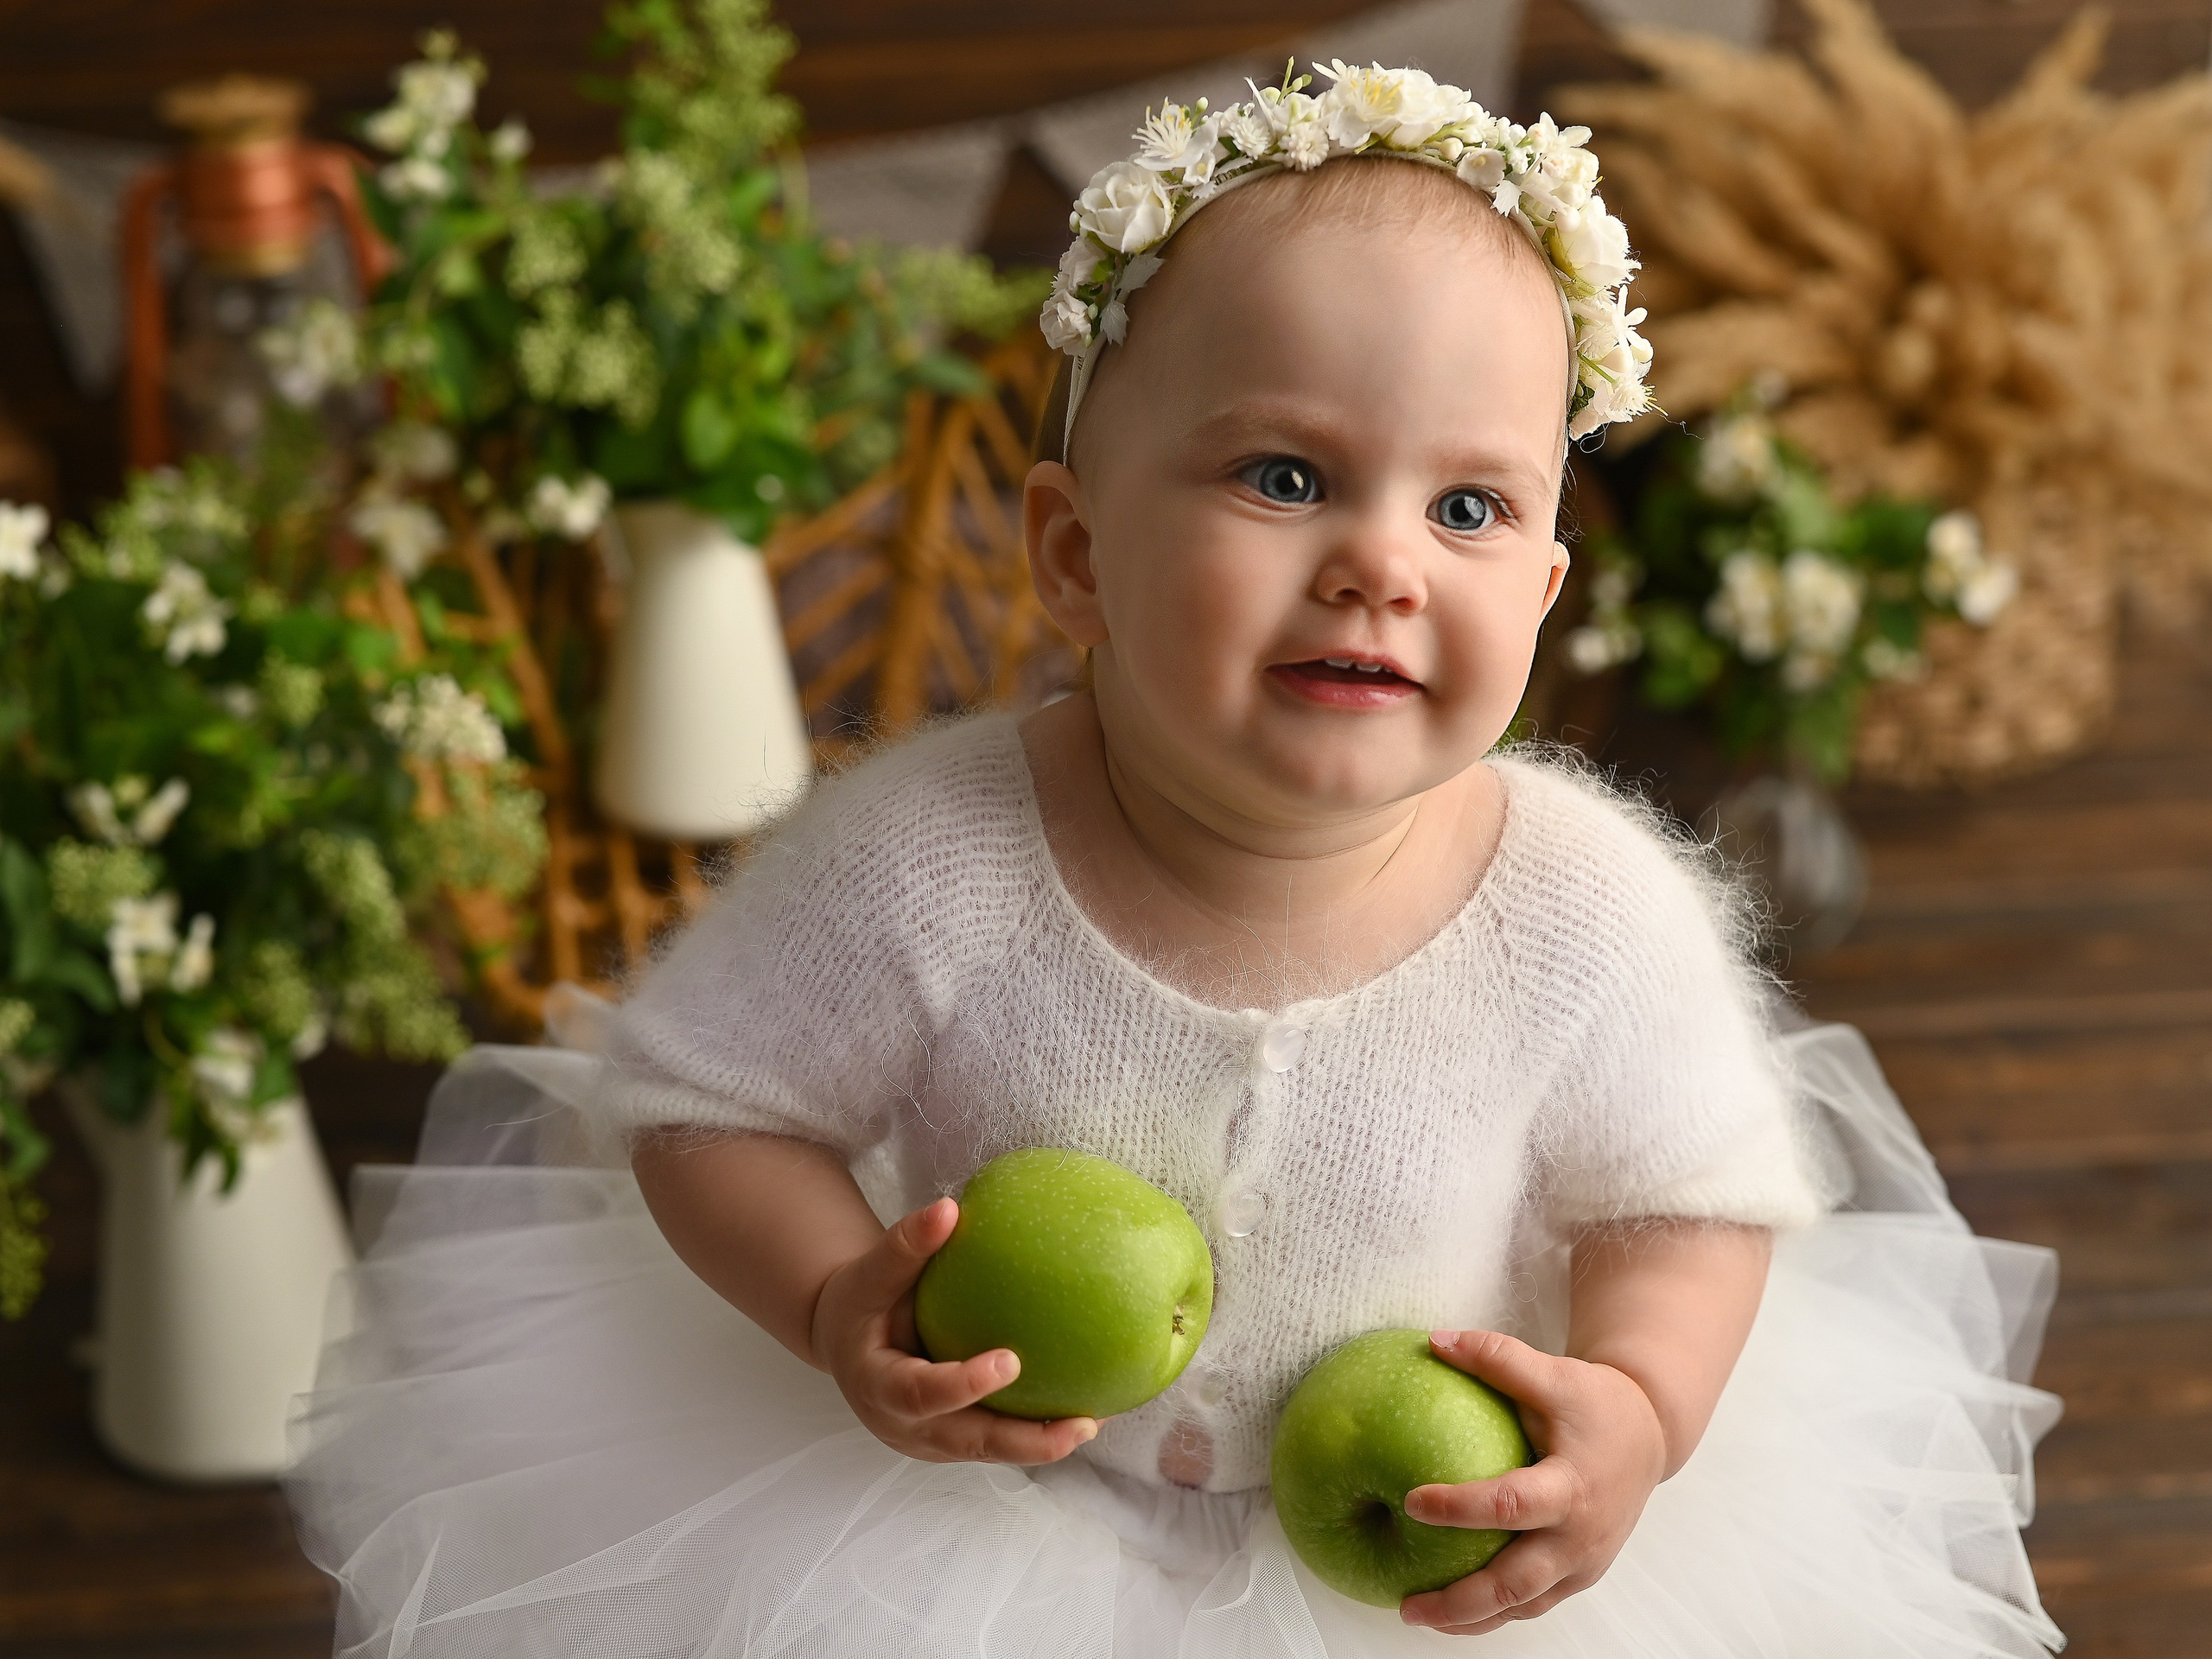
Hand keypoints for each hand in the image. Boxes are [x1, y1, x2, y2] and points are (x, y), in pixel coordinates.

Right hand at [809, 1195, 1099, 1465]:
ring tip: (1097, 1421)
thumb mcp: (870, 1274)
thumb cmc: (860, 1302)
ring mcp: (932, 1441)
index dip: (964, 1384)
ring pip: (992, 1450)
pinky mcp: (955, 1441)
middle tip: (1080, 1425)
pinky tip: (1085, 1409)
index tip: (1011, 1361)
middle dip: (1027, 1442)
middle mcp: (906, 1427)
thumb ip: (905, 1245)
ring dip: (1044, 1442)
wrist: (845, 1342)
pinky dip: (1038, 1429)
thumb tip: (949, 1208)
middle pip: (971, 1442)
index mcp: (880, 1387)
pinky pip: (998, 1438)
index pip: (922, 1393)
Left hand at [1396, 1329, 1665, 1635]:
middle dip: (1460, 1601)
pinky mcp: (1579, 1576)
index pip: (1511, 1506)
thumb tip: (1434, 1340)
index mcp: (1572, 1488)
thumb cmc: (1596, 1403)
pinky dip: (1493, 1612)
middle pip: (1515, 1583)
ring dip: (1472, 1619)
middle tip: (1406, 1606)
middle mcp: (1579, 1538)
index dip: (1461, 1508)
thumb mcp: (1553, 1374)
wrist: (1650, 1437)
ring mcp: (1582, 1565)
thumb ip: (1497, 1358)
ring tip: (1416, 1615)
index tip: (1410, 1502)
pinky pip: (1532, 1603)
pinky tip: (1451, 1610)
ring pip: (1523, 1606)